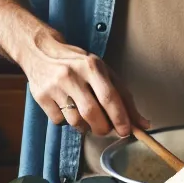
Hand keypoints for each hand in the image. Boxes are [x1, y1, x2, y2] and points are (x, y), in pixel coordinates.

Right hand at [19, 32, 147, 137]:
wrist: (40, 51)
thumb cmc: (79, 64)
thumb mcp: (103, 72)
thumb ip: (124, 97)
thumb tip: (143, 124)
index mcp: (91, 66)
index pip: (109, 96)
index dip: (120, 117)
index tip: (127, 131)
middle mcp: (72, 75)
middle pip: (91, 113)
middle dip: (103, 128)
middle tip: (106, 129)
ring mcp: (54, 87)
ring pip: (75, 121)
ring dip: (86, 127)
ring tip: (86, 116)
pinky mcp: (41, 97)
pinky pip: (59, 121)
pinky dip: (68, 122)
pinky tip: (68, 109)